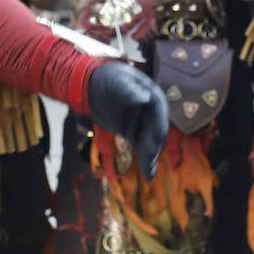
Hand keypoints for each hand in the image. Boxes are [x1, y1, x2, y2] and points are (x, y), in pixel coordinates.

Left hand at [86, 62, 168, 177]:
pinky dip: (146, 161)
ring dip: (151, 158)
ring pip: (151, 143)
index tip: (154, 144)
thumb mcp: (118, 82)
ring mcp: (145, 123)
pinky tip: (148, 175)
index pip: (158, 116)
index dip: (157, 130)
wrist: (95, 86)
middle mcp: (153, 112)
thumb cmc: (108, 79)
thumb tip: (144, 99)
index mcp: (154, 97)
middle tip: (149, 164)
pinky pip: (143, 148)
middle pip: (157, 133)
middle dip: (153, 148)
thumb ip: (130, 91)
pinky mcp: (135, 133)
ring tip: (149, 174)